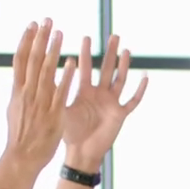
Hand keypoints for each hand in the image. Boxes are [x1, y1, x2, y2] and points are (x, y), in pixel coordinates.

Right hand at [1, 20, 77, 170]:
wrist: (22, 157)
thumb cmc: (20, 134)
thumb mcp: (15, 108)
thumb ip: (20, 91)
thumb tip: (20, 77)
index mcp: (17, 90)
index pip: (20, 59)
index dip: (26, 40)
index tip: (32, 25)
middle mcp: (27, 93)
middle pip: (33, 60)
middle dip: (40, 38)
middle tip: (47, 20)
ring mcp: (40, 102)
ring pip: (46, 71)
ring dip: (52, 51)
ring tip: (59, 33)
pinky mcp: (53, 113)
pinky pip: (60, 92)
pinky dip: (65, 77)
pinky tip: (71, 62)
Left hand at [62, 35, 148, 167]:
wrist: (81, 152)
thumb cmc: (69, 134)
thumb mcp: (61, 111)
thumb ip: (56, 94)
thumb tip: (44, 76)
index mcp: (84, 92)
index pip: (86, 67)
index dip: (86, 53)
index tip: (86, 36)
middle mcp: (99, 94)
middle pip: (106, 69)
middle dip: (109, 52)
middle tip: (113, 35)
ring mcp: (111, 103)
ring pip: (120, 80)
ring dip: (124, 66)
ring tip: (126, 50)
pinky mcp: (120, 114)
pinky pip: (133, 100)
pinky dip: (139, 90)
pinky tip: (145, 77)